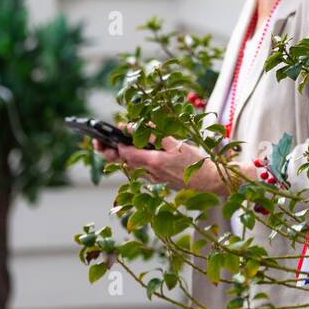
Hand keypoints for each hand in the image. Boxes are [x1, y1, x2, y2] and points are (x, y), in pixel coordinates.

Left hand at [94, 131, 228, 192]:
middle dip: (110, 153)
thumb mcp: (177, 143)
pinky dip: (134, 163)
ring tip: (111, 148)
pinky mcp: (160, 182)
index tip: (114, 133)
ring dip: (121, 158)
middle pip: (125, 163)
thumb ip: (156, 135)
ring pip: (132, 169)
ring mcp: (155, 179)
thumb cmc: (196, 162)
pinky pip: (142, 172)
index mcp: (154, 162)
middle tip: (99, 144)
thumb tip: (139, 126)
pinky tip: (134, 156)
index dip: (119, 143)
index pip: (129, 153)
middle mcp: (151, 173)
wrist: (209, 181)